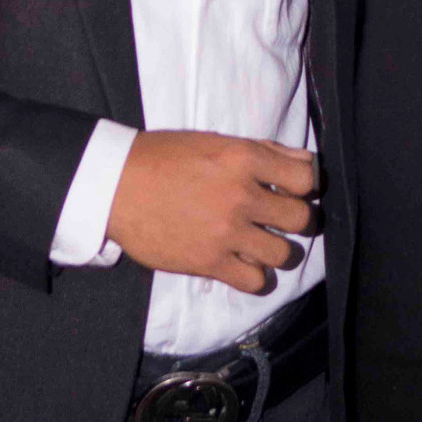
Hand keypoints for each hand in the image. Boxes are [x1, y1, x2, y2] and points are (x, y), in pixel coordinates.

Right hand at [105, 131, 318, 291]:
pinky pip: (255, 281)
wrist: (116, 185)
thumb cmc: (163, 157)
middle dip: (297, 219)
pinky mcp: (209, 262)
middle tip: (281, 220)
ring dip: (278, 250)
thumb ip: (262, 150)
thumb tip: (303, 161)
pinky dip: (255, 275)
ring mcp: (226, 231)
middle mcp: (241, 195)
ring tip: (263, 244)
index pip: (305, 177)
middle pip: (301, 218)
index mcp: (244, 158)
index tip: (292, 189)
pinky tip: (243, 264)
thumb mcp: (215, 141)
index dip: (304, 185)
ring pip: (284, 253)